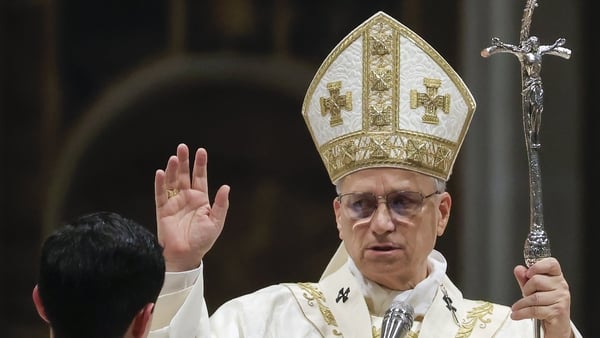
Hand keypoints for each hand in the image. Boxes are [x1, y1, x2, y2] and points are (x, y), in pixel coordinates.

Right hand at [154, 144, 229, 271]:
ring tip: (173, 157)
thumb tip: (226, 187)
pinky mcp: (163, 210)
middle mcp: (187, 198)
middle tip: (182, 147)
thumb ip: (221, 204)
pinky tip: (161, 172)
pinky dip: (160, 183)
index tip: (201, 151)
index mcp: (201, 199)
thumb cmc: (202, 240)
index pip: (200, 177)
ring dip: (172, 169)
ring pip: (172, 182)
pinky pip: (160, 194)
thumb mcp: (216, 222)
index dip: (200, 164)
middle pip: (184, 175)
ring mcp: (174, 203)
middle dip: (184, 161)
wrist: (186, 255)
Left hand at [512, 257, 572, 337]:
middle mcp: (561, 286)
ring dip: (521, 304)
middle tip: (525, 295)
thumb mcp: (532, 290)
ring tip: (517, 308)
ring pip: (535, 297)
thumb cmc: (545, 305)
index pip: (551, 263)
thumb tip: (519, 269)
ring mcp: (562, 299)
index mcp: (556, 277)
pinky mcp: (558, 311)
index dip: (538, 266)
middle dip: (526, 289)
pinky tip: (516, 314)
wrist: (556, 326)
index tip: (529, 272)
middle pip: (537, 280)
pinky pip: (535, 310)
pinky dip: (522, 313)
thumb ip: (525, 279)